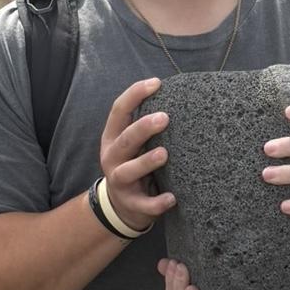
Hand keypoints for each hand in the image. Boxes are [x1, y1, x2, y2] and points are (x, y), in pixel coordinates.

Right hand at [99, 78, 175, 230]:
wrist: (120, 207)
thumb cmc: (134, 163)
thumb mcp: (133, 143)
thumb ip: (145, 124)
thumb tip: (177, 93)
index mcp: (113, 137)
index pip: (119, 111)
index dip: (135, 94)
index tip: (156, 83)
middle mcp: (112, 157)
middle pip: (124, 140)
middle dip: (142, 128)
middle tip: (164, 117)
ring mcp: (119, 182)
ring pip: (128, 171)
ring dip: (146, 162)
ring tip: (164, 154)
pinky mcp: (131, 204)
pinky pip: (144, 204)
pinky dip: (156, 202)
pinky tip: (172, 198)